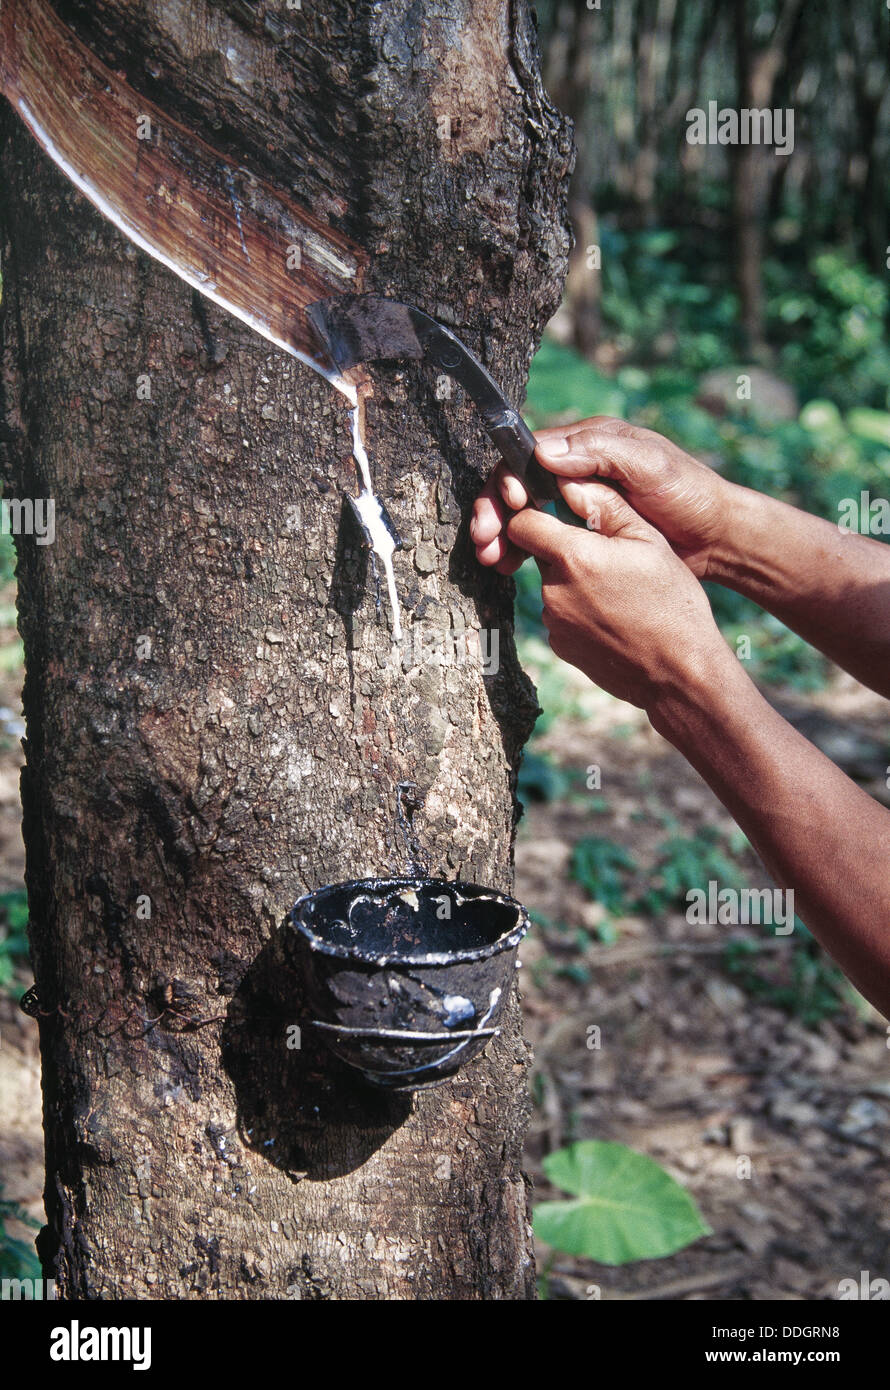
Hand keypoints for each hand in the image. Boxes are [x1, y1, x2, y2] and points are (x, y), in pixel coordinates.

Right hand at [471, 417, 735, 578]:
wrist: (716, 538)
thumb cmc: (689, 494)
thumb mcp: (649, 466)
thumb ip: (600, 455)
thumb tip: (544, 452)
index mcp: (588, 446)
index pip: (529, 454)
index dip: (509, 478)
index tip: (507, 504)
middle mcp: (575, 471)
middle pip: (516, 485)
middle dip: (493, 510)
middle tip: (484, 539)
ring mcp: (575, 504)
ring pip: (521, 515)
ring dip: (500, 534)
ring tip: (490, 560)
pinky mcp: (580, 535)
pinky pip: (538, 540)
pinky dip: (518, 552)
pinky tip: (507, 569)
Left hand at [504, 482, 732, 713]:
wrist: (679, 671)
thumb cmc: (672, 601)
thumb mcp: (649, 541)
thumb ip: (605, 506)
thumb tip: (569, 484)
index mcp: (573, 556)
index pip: (522, 523)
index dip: (535, 513)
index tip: (555, 513)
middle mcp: (553, 591)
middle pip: (541, 555)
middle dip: (566, 549)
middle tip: (609, 558)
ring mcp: (554, 623)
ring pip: (553, 585)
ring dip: (574, 581)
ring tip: (618, 592)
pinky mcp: (559, 647)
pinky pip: (560, 615)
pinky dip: (579, 611)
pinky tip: (613, 617)